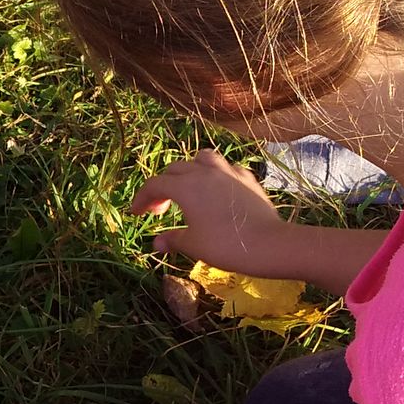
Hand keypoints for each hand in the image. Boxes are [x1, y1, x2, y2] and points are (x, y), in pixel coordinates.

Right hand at [129, 150, 289, 270]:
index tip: (136, 213)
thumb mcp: (193, 245)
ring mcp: (229, 172)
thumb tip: (158, 242)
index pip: (155, 185)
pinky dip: (216, 176)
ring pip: (203, 158)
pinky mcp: (247, 179)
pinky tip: (218, 190)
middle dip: (163, 186)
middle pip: (176, 169)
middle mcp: (205, 172)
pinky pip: (226, 169)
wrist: (268, 244)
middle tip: (160, 208)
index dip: (142, 198)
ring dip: (190, 170)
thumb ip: (173, 239)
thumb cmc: (224, 245)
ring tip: (189, 187)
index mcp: (186, 186)